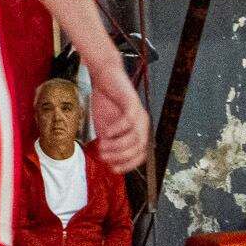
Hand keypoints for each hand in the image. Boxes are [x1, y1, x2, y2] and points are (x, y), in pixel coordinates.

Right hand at [86, 57, 148, 172]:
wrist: (105, 76)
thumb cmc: (106, 100)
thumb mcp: (105, 125)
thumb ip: (108, 141)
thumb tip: (105, 159)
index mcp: (139, 130)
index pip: (140, 155)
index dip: (128, 164)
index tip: (113, 169)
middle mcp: (143, 124)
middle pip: (139, 148)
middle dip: (120, 156)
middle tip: (103, 156)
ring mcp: (139, 113)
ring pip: (135, 137)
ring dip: (118, 145)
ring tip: (103, 146)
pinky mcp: (132, 103)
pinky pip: (128, 120)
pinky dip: (117, 129)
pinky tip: (106, 133)